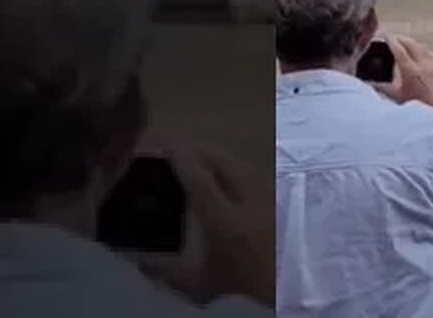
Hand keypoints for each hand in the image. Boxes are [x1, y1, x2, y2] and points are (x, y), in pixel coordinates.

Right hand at [130, 147, 273, 306]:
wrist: (292, 283)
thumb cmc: (244, 281)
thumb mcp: (202, 282)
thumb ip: (167, 271)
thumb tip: (140, 262)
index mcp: (225, 219)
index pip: (199, 177)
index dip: (181, 160)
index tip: (166, 149)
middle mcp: (248, 199)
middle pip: (221, 160)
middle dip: (198, 151)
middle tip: (178, 152)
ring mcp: (269, 194)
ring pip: (240, 162)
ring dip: (217, 156)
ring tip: (199, 158)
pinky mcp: (281, 194)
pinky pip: (253, 170)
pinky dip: (235, 166)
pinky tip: (226, 172)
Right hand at [375, 34, 432, 127]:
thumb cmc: (416, 109)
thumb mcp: (396, 97)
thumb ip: (381, 87)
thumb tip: (367, 81)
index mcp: (411, 72)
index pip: (399, 49)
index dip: (390, 40)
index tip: (383, 34)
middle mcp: (424, 65)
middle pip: (411, 44)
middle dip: (399, 39)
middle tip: (390, 38)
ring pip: (421, 47)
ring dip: (410, 43)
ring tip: (401, 43)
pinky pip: (429, 54)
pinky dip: (420, 50)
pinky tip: (416, 53)